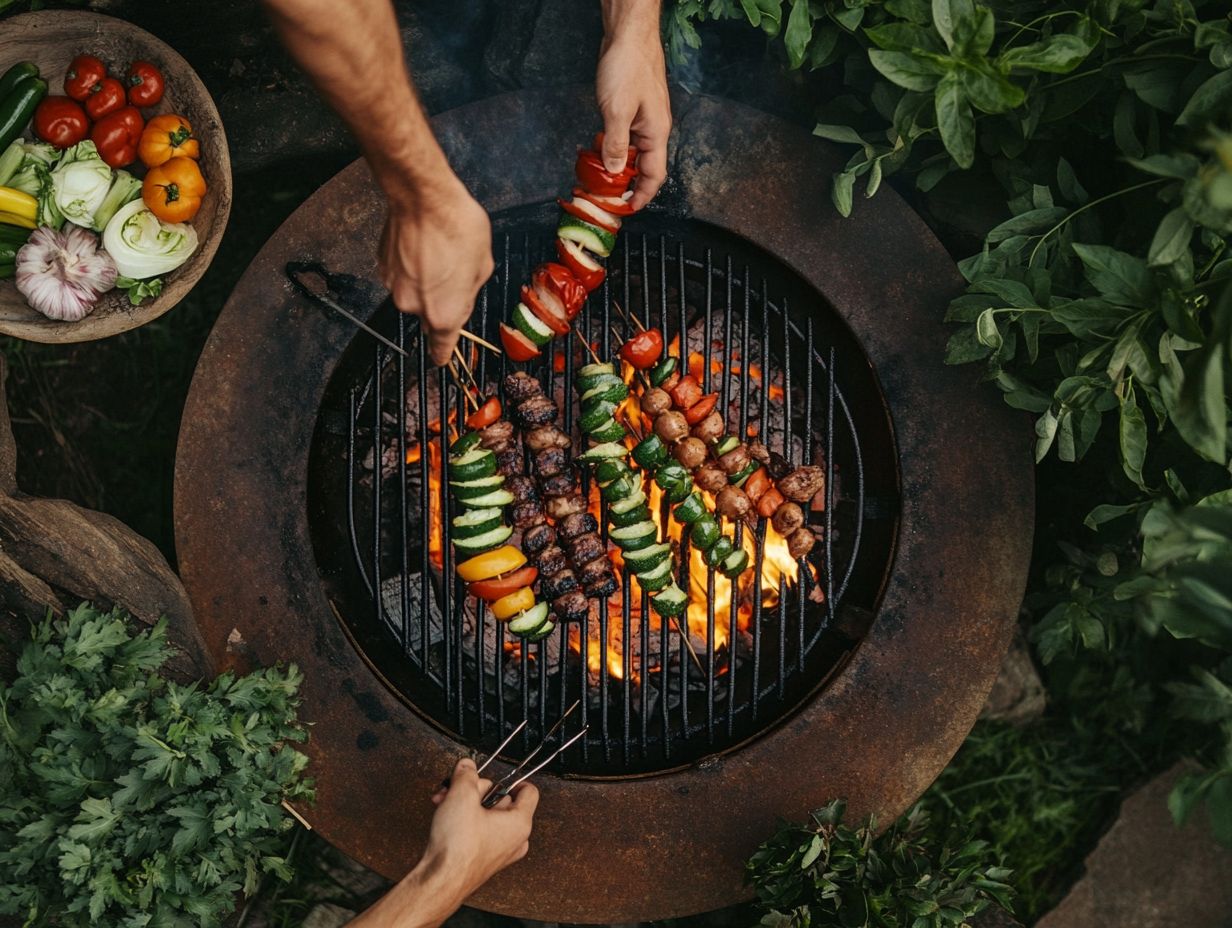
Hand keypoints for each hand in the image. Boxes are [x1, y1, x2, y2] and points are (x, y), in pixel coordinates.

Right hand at [378, 179, 493, 366]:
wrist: (423, 197)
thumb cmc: (457, 228)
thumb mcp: (483, 266)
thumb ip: (469, 293)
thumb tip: (461, 298)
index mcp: (444, 314)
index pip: (440, 348)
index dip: (444, 354)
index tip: (443, 358)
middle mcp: (414, 306)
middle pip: (428, 316)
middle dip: (440, 303)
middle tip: (453, 275)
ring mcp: (394, 287)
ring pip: (413, 294)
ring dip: (425, 282)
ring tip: (438, 254)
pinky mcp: (382, 266)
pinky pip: (400, 275)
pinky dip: (410, 267)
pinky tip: (422, 247)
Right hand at [424, 757, 538, 901]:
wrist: (439, 881)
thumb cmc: (457, 848)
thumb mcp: (461, 795)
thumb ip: (466, 774)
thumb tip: (467, 766)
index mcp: (520, 823)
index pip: (529, 791)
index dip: (513, 779)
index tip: (498, 775)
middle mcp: (515, 840)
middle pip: (501, 800)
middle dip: (476, 792)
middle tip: (459, 789)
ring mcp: (500, 852)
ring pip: (487, 816)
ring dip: (466, 806)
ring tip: (446, 803)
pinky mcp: (484, 859)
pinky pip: (479, 832)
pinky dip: (464, 822)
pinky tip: (446, 819)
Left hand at [595, 11, 671, 209]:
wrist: (629, 33)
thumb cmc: (628, 67)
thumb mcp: (616, 110)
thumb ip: (616, 144)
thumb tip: (615, 171)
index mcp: (656, 133)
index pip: (654, 176)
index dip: (642, 196)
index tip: (626, 209)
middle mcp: (654, 129)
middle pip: (644, 167)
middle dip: (626, 185)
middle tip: (605, 197)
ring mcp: (644, 119)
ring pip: (633, 152)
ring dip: (617, 166)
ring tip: (597, 178)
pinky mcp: (633, 109)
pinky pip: (625, 137)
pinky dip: (612, 147)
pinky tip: (596, 149)